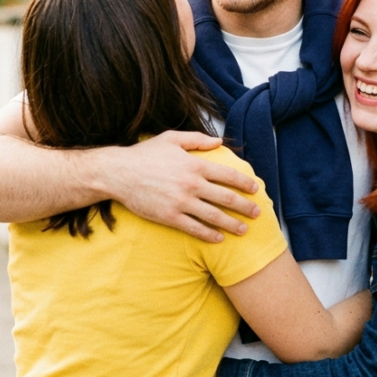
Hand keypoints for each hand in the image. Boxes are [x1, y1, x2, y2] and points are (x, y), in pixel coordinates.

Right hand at [99, 130, 260, 243]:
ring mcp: (181, 202)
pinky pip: (194, 229)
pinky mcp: (169, 217)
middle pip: (226, 198)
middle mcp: (191, 184)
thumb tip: (219, 141)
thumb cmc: (145, 154)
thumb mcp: (172, 138)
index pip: (228, 175)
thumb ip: (198, 139)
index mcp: (194, 165)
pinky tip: (219, 239)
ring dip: (232, 224)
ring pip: (214, 216)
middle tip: (257, 213)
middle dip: (245, 207)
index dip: (245, 183)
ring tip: (243, 230)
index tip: (256, 189)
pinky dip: (209, 235)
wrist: (118, 173)